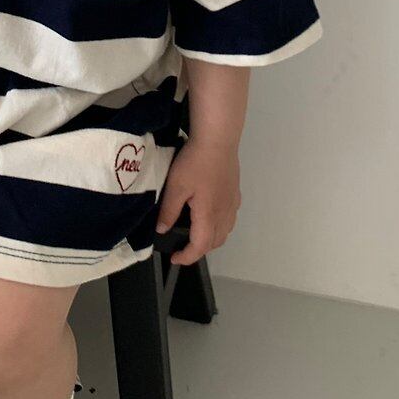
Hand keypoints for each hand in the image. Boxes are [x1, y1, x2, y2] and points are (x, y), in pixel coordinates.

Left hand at [154, 139, 241, 265]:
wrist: (217, 139)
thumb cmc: (195, 162)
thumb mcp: (175, 186)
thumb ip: (168, 210)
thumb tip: (163, 230)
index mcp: (208, 215)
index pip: (201, 246)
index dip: (188, 257)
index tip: (175, 258)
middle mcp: (224, 213)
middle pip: (216, 242)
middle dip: (199, 250)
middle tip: (182, 246)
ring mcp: (232, 203)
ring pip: (225, 231)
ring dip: (211, 239)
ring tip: (195, 234)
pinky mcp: (235, 193)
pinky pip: (230, 219)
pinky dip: (220, 226)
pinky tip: (210, 215)